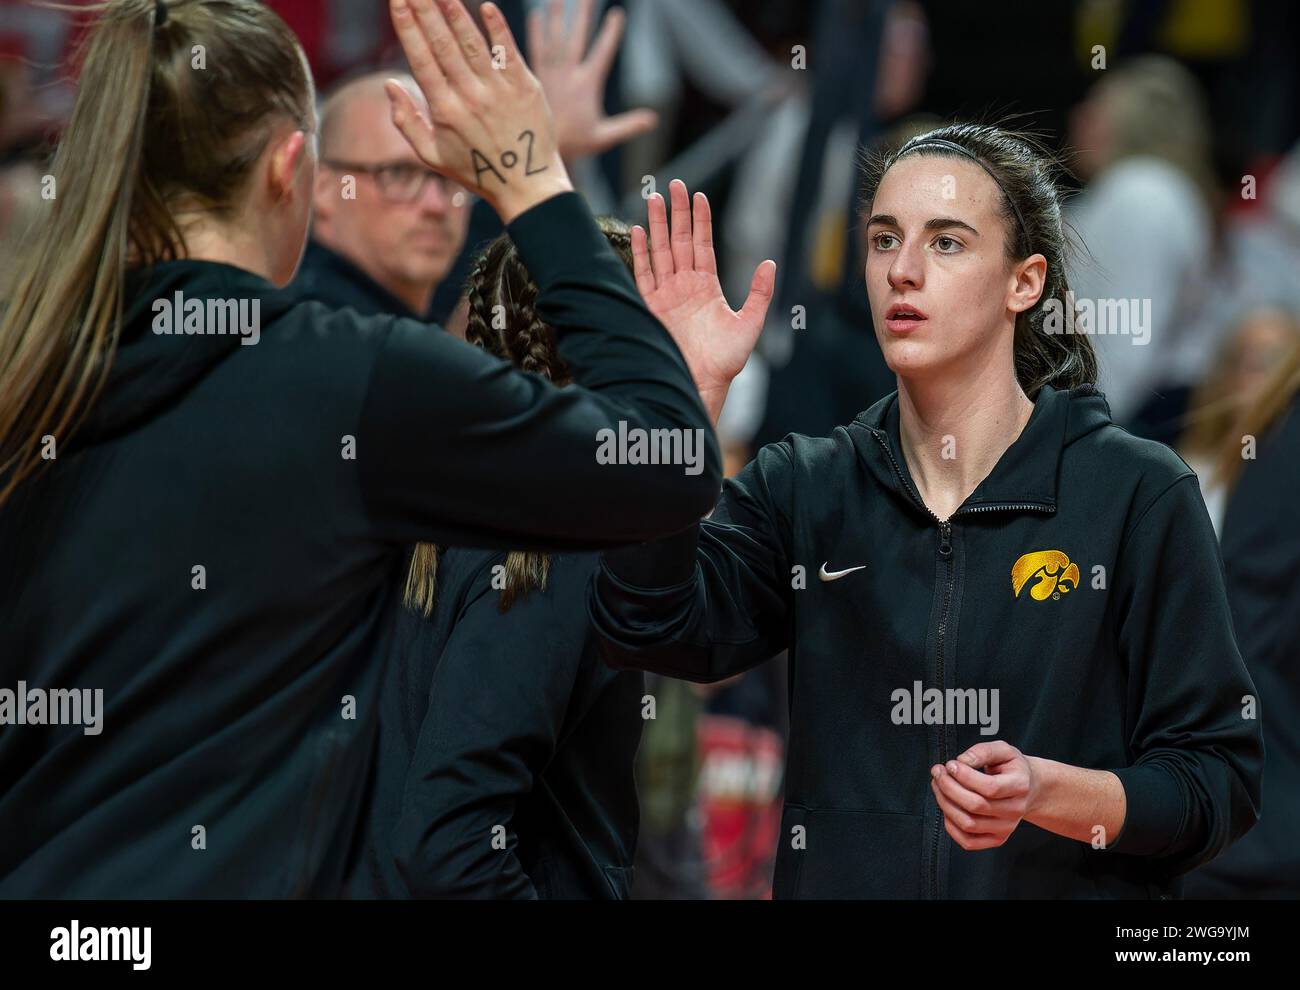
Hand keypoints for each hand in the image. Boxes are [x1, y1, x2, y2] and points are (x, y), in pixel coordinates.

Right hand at [386, 0, 572, 222]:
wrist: (527, 185)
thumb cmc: (477, 171)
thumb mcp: (433, 156)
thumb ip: (407, 122)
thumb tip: (389, 85)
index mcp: (444, 110)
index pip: (421, 59)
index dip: (408, 28)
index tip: (397, 2)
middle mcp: (470, 97)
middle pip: (442, 45)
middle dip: (425, 10)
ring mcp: (499, 91)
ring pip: (472, 43)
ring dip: (455, 13)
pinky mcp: (526, 87)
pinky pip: (509, 52)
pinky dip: (497, 29)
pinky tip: (486, 6)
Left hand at [528, 0, 656, 160]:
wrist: (539, 151)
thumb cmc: (574, 145)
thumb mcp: (604, 136)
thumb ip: (629, 125)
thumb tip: (654, 119)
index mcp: (587, 85)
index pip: (602, 52)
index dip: (611, 32)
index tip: (617, 13)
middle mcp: (568, 74)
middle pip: (578, 36)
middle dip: (584, 13)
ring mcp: (550, 73)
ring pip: (555, 37)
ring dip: (558, 15)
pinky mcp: (535, 76)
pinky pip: (535, 50)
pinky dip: (536, 33)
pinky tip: (536, 16)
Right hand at [632, 179, 774, 423]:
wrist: (702, 384)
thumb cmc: (726, 361)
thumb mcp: (750, 323)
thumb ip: (759, 293)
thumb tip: (770, 263)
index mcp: (706, 286)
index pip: (702, 245)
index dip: (700, 221)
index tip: (698, 196)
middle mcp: (684, 286)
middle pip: (678, 241)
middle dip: (676, 213)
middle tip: (674, 185)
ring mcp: (666, 295)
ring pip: (660, 252)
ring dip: (656, 225)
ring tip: (653, 198)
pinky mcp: (651, 307)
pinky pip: (643, 275)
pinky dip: (641, 253)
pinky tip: (638, 231)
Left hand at [930, 740, 1039, 850]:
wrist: (1028, 788)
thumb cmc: (1012, 768)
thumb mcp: (1003, 750)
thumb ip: (983, 751)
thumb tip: (963, 761)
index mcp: (1019, 786)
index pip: (989, 787)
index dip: (964, 776)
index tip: (950, 764)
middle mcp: (1015, 810)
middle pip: (975, 806)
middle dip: (949, 787)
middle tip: (939, 773)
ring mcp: (1006, 828)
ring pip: (968, 824)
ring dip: (945, 804)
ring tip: (939, 786)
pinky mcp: (997, 839)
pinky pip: (968, 841)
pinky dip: (950, 826)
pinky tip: (947, 807)